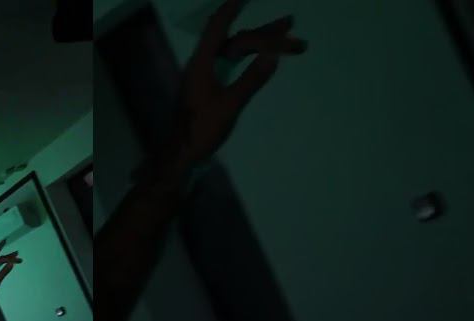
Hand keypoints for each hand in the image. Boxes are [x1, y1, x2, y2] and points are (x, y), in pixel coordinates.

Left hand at [0, 240, 20, 299]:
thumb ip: (5, 271)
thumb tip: (11, 263)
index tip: (4, 240)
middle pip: (0, 258)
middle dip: (9, 256)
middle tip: (17, 253)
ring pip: (0, 262)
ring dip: (8, 260)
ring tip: (18, 259)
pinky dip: (5, 265)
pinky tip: (10, 264)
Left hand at [163, 0, 306, 171]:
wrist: (182, 153)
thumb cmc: (202, 130)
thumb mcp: (230, 106)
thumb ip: (251, 80)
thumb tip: (273, 56)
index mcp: (201, 64)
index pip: (217, 27)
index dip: (231, 8)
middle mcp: (202, 64)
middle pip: (234, 39)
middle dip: (263, 31)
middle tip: (291, 23)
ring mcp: (205, 75)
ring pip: (235, 51)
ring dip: (259, 44)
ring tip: (288, 38)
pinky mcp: (209, 85)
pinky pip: (231, 63)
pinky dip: (249, 57)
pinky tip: (263, 57)